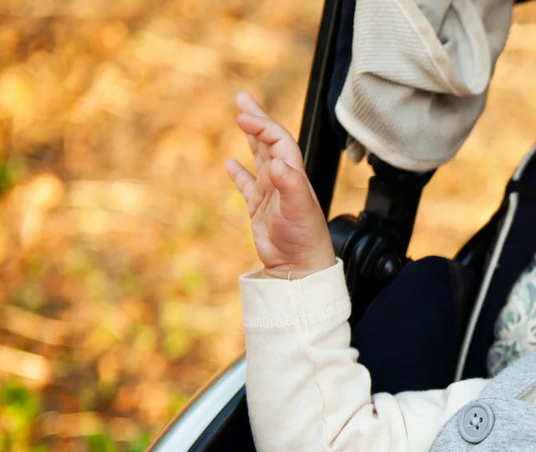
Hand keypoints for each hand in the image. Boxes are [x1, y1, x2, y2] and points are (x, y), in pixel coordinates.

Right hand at [226, 91, 336, 274]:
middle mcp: (283, 180)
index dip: (262, 125)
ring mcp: (271, 194)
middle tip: (242, 100)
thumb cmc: (305, 239)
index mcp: (293, 175)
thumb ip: (289, 185)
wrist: (300, 267)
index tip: (244, 115)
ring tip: (240, 118)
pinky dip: (239, 173)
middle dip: (256, 120)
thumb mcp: (299, 210)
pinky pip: (247, 185)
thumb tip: (276, 162)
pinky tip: (230, 164)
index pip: (278, 141)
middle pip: (269, 142)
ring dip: (251, 138)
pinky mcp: (260, 209)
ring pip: (259, 158)